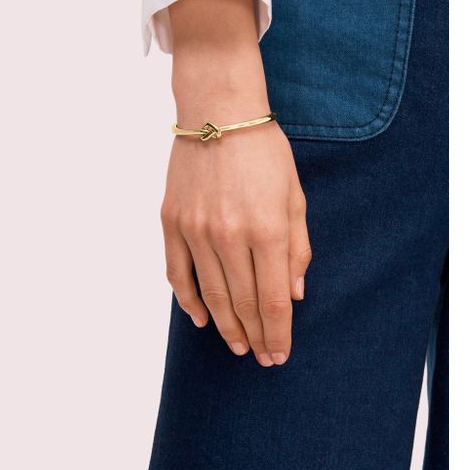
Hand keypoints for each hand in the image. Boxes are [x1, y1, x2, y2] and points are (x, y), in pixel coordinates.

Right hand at [161, 121, 310, 366]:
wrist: (218, 112)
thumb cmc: (264, 150)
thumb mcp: (294, 195)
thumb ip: (297, 247)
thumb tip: (295, 294)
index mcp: (267, 227)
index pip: (273, 299)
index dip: (278, 333)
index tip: (280, 354)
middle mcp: (230, 234)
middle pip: (243, 302)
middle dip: (256, 335)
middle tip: (261, 356)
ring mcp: (195, 229)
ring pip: (211, 294)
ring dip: (225, 325)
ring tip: (237, 346)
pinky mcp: (171, 221)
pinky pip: (177, 272)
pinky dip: (188, 300)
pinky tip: (199, 318)